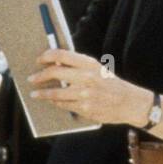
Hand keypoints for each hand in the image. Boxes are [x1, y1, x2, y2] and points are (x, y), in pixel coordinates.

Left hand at [27, 48, 151, 126]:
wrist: (130, 102)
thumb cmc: (112, 84)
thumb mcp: (98, 69)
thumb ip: (79, 66)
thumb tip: (56, 63)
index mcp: (90, 64)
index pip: (61, 55)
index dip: (46, 56)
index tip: (38, 60)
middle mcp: (87, 77)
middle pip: (54, 73)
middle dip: (39, 76)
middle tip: (32, 78)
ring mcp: (85, 94)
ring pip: (56, 93)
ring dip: (42, 94)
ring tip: (35, 94)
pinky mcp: (85, 109)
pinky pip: (64, 105)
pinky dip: (56, 103)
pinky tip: (52, 102)